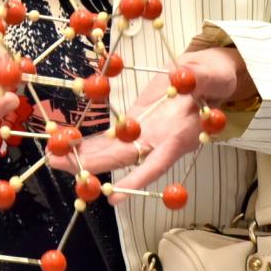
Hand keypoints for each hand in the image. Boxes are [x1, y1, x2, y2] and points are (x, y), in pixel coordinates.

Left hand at [48, 46, 255, 201]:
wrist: (211, 76)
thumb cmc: (214, 76)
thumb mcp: (212, 74)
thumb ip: (198, 77)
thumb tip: (187, 74)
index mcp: (180, 133)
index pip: (158, 162)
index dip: (137, 179)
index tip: (114, 196)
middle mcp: (161, 140)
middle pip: (125, 159)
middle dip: (93, 165)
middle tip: (61, 165)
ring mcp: (148, 133)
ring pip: (115, 151)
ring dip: (86, 156)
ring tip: (56, 158)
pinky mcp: (138, 122)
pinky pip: (114, 137)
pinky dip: (93, 142)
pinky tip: (72, 145)